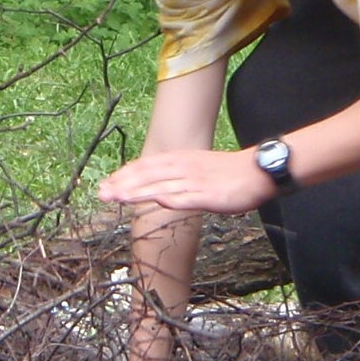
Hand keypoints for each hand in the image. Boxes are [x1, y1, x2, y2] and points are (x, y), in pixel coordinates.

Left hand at [98, 147, 275, 215]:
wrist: (258, 171)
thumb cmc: (229, 174)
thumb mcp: (198, 170)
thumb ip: (177, 179)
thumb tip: (158, 190)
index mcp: (181, 159)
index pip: (147, 165)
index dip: (125, 174)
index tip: (107, 183)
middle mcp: (183, 167)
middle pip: (147, 174)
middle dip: (122, 183)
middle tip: (101, 193)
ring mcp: (195, 180)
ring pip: (160, 185)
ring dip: (136, 191)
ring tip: (116, 197)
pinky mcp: (207, 194)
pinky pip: (184, 197)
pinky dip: (166, 199)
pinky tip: (152, 201)